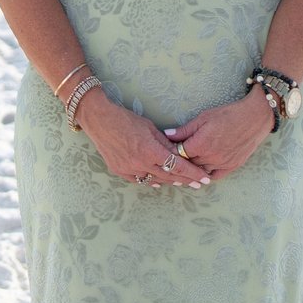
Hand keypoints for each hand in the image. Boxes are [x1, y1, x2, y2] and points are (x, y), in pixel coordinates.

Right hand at [74, 88, 207, 187]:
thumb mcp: (150, 128)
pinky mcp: (119, 170)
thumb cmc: (125, 119)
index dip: (193, 173)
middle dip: (185, 180)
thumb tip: (179, 154)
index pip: (178, 166)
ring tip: (180, 182)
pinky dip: (149, 181)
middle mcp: (140, 163)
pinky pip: (138, 180)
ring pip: (154, 179)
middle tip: (198, 183)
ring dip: (168, 180)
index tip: (204, 178)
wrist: (98, 120)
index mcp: (150, 151)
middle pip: (168, 176)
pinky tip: (157, 182)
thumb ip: (165, 143)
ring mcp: (128, 169)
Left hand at [167, 89, 275, 181]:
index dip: (172, 151)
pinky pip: (214, 177)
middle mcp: (211, 158)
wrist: (254, 118)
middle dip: (180, 160)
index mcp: (201, 145)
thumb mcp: (203, 118)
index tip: (167, 148)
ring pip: (200, 172)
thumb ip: (184, 130)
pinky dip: (206, 175)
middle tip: (174, 155)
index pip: (178, 154)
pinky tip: (200, 170)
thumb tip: (167, 135)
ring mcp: (222, 164)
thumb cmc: (228, 115)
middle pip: (188, 164)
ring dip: (192, 168)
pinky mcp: (232, 166)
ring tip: (186, 162)